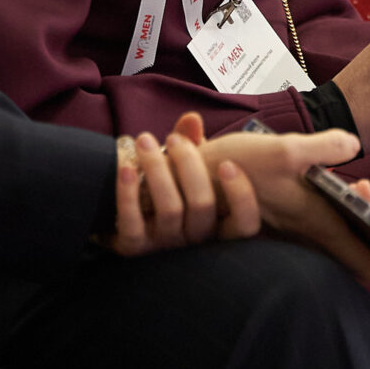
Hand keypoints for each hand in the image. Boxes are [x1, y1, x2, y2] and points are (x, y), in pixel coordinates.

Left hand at [106, 111, 258, 256]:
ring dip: (156, 168)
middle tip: (173, 139)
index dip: (241, 197)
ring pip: (170, 210)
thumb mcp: (185, 170)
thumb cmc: (167, 191)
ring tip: (144, 141)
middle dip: (188, 164)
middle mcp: (195, 239)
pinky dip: (128, 194)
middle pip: (202, 205)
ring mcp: (165, 246)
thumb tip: (191, 119)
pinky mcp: (134, 249)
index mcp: (216, 223)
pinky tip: (126, 168)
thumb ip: (193, 146)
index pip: (245, 224)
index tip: (228, 163)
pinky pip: (133, 226)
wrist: (124, 220)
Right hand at [196, 122, 369, 285]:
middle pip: (362, 254)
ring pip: (345, 241)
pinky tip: (341, 188)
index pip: (367, 264)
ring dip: (364, 220)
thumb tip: (353, 144)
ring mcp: (300, 230)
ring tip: (364, 188)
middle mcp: (312, 235)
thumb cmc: (238, 168)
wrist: (196, 178)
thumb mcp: (285, 149)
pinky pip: (328, 231)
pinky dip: (343, 214)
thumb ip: (324, 147)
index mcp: (319, 226)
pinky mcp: (289, 221)